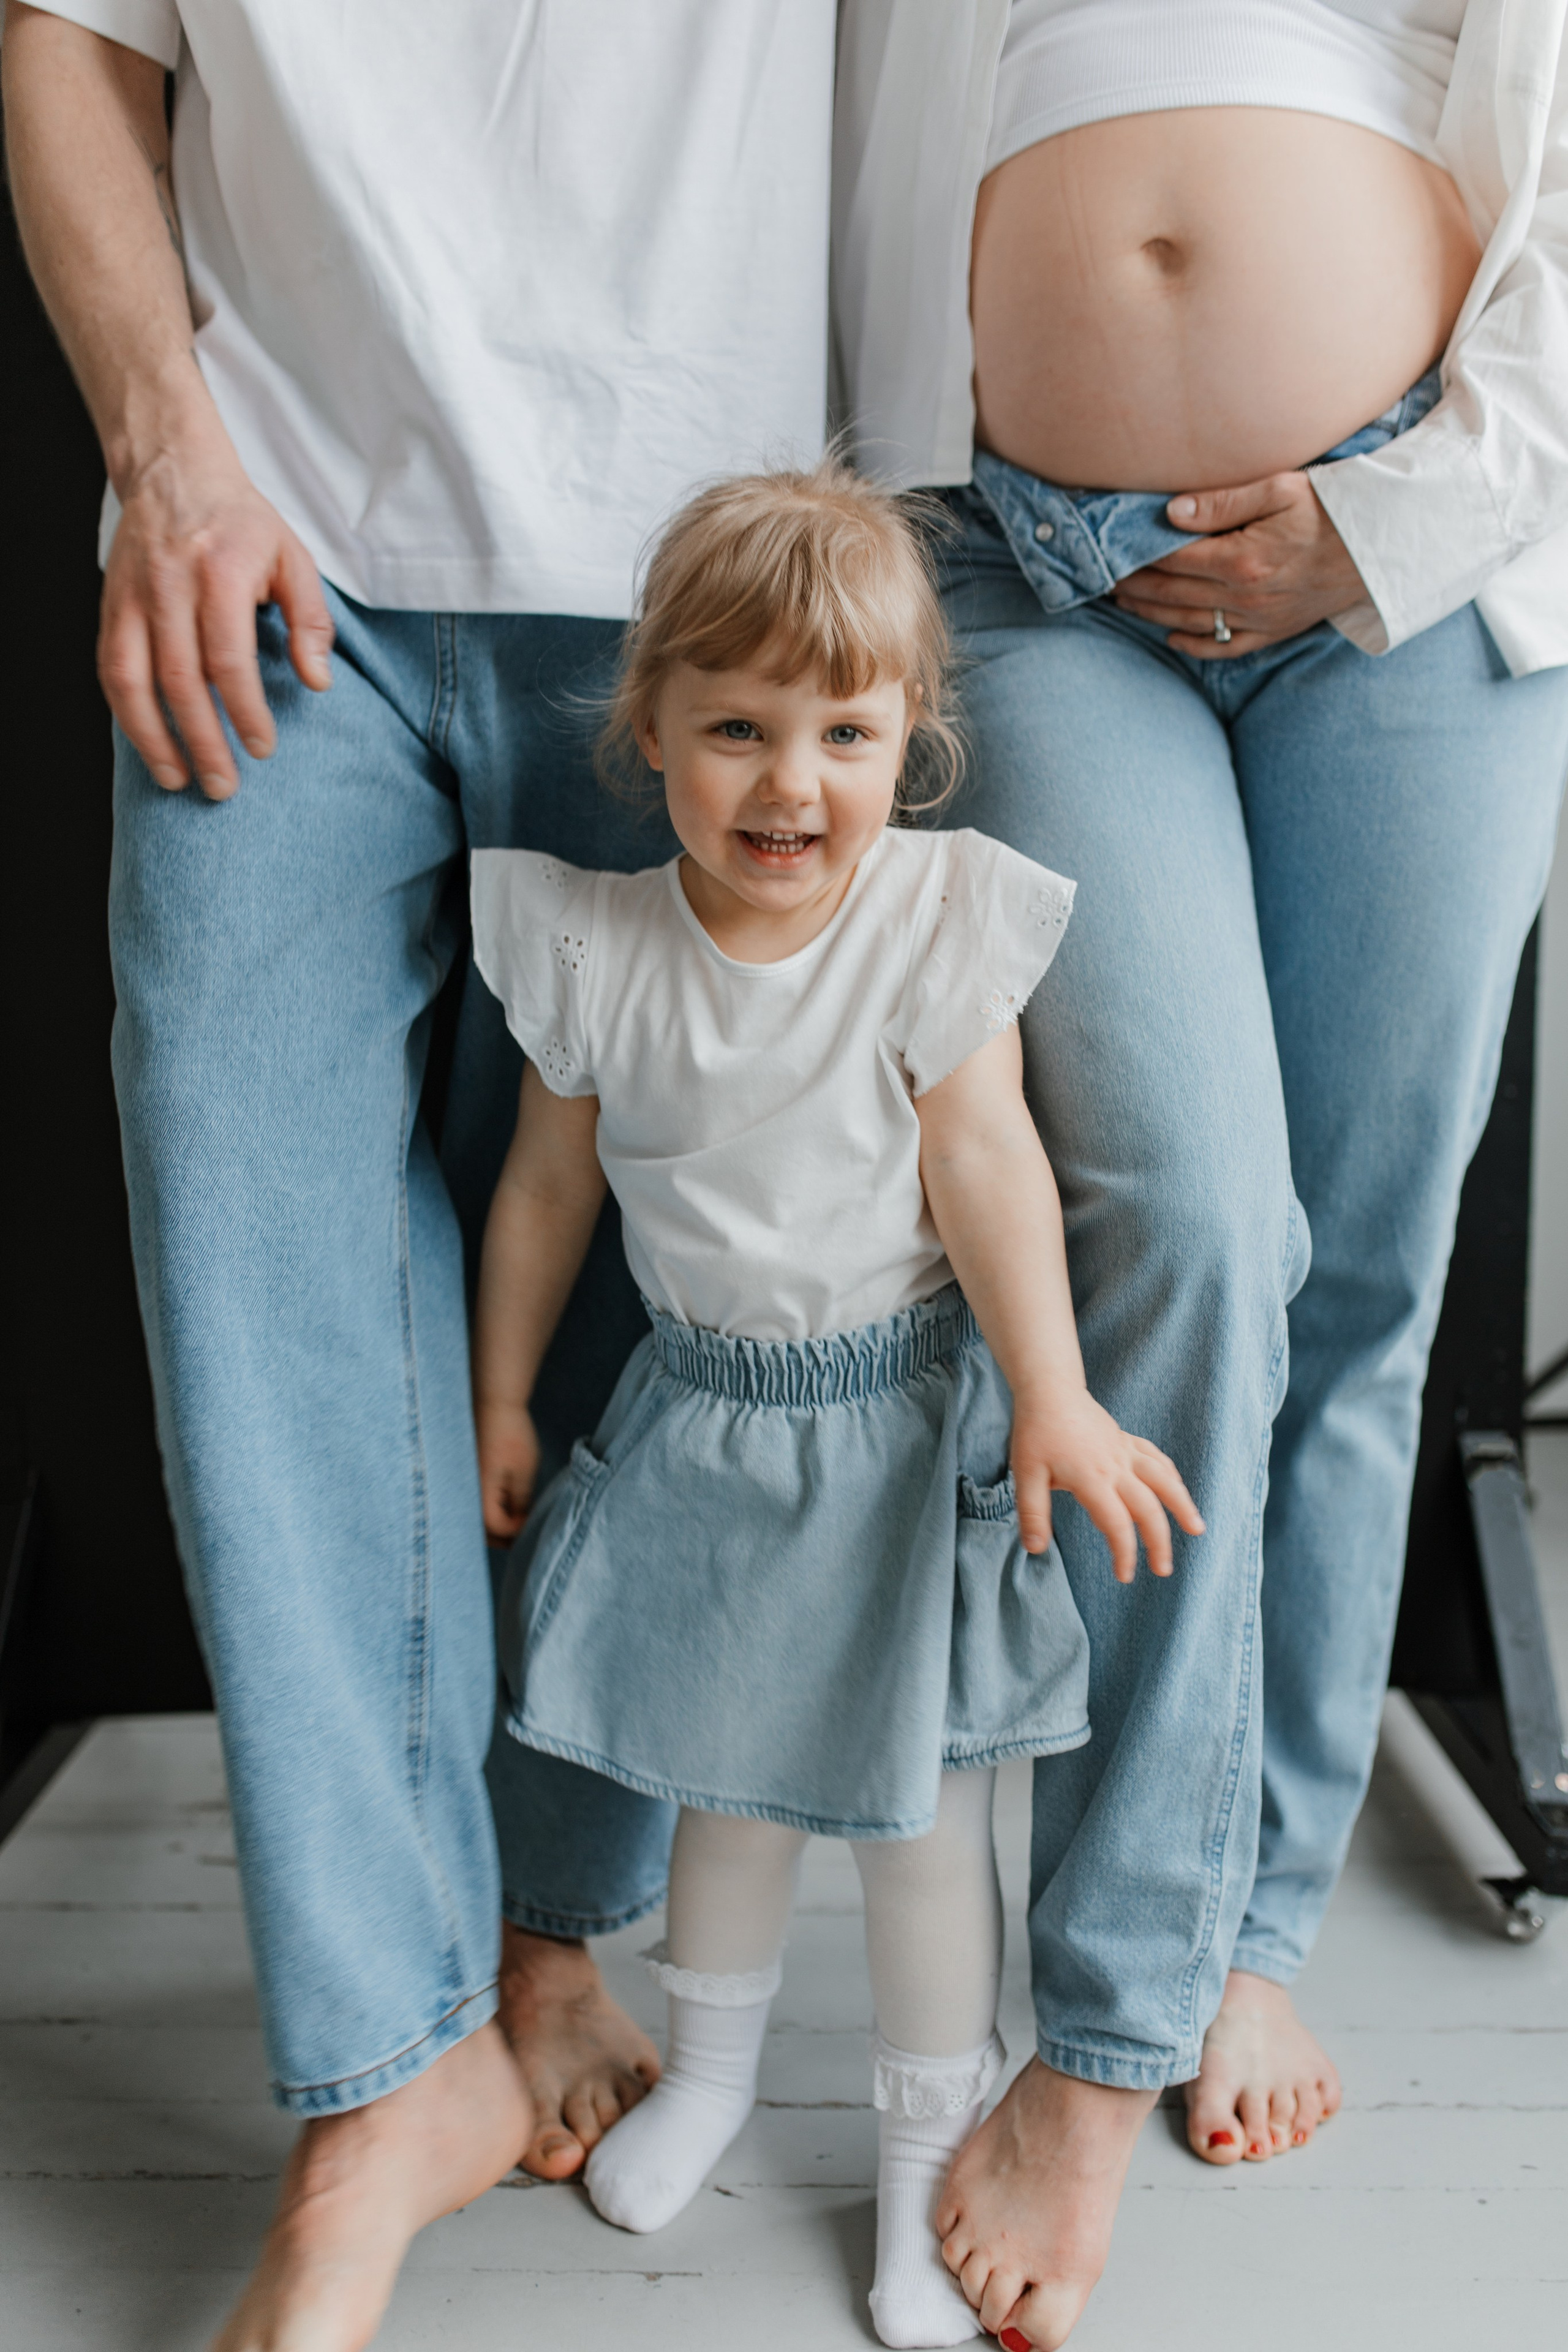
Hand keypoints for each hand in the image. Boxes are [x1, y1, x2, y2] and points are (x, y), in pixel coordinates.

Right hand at [99, 431, 333, 797]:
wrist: (174, 472)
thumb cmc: (241, 523)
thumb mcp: (293, 558)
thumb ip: (311, 621)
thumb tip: (318, 683)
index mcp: (221, 572)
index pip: (228, 658)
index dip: (244, 710)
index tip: (262, 748)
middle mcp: (170, 586)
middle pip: (180, 679)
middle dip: (202, 741)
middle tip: (223, 786)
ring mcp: (132, 597)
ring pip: (132, 680)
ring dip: (154, 738)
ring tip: (177, 780)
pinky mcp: (110, 606)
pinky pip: (110, 669)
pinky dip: (126, 713)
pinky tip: (148, 744)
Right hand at [476, 1398, 540, 1543]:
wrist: (493, 1401)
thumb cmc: (511, 1433)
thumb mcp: (524, 1471)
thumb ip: (520, 1502)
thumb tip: (519, 1525)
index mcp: (479, 1492)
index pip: (496, 1527)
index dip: (517, 1530)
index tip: (532, 1520)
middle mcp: (464, 1492)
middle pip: (480, 1528)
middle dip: (503, 1535)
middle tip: (525, 1529)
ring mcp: (462, 1484)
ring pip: (475, 1517)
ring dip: (494, 1523)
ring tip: (517, 1518)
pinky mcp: (464, 1476)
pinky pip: (472, 1501)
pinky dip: (487, 1508)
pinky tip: (504, 1503)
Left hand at [1011, 1386, 1204, 1582]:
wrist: (1050, 1390)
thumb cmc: (1036, 1432)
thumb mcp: (1025, 1474)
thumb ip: (1032, 1514)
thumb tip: (1035, 1549)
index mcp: (1092, 1479)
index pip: (1117, 1524)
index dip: (1124, 1553)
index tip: (1125, 1576)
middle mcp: (1116, 1467)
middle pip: (1148, 1508)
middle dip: (1159, 1542)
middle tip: (1163, 1570)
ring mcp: (1126, 1452)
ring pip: (1164, 1480)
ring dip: (1182, 1505)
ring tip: (1197, 1529)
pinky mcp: (1127, 1441)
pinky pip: (1157, 1460)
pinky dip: (1171, 1478)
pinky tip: (1177, 1492)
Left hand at [1111, 471, 1367, 657]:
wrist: (1383, 546)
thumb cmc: (1334, 508)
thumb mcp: (1281, 489)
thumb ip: (1223, 502)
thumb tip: (1171, 513)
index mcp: (1243, 559)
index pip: (1173, 561)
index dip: (1139, 558)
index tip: (1112, 552)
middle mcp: (1247, 597)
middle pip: (1174, 595)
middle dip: (1135, 588)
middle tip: (1105, 580)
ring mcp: (1261, 620)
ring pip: (1191, 623)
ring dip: (1153, 615)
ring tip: (1123, 603)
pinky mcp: (1276, 632)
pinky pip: (1227, 648)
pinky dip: (1196, 645)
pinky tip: (1172, 637)